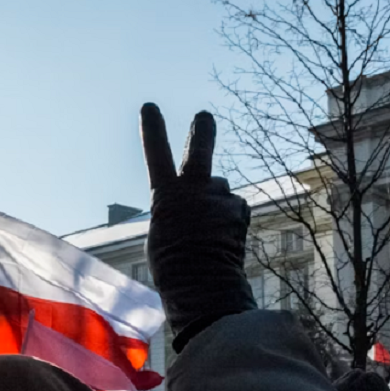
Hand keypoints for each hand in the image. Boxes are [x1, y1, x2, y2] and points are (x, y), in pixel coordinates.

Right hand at [141, 103, 255, 351]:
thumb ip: (176, 211)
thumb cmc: (172, 266)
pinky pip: (232, 209)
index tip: (150, 107)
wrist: (202, 284)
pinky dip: (229, 222)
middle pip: (199, 151)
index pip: (157, 155)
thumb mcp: (161, 234)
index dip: (153, 130)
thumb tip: (196, 205)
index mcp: (165, 196)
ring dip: (215, 205)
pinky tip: (223, 242)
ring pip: (218, 192)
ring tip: (207, 235)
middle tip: (203, 116)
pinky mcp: (239, 209)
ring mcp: (219, 197)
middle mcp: (194, 189)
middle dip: (201, 132)